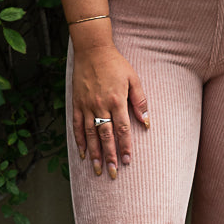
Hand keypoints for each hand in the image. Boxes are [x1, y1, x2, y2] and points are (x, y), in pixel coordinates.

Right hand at [72, 43, 148, 176]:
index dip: (125, 146)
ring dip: (94, 153)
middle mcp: (100, 105)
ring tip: (96, 169)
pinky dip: (79, 140)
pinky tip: (82, 153)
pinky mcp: (77, 103)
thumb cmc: (116, 64)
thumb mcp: (133, 79)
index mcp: (117, 100)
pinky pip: (77, 125)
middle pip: (106, 136)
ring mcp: (87, 105)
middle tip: (112, 173)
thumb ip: (140, 101)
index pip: (122, 129)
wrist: (93, 49)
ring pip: (90, 134)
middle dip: (109, 157)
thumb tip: (146, 123)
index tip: (128, 161)